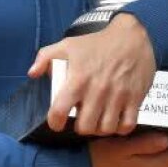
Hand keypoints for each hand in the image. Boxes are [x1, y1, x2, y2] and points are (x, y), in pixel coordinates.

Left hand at [28, 13, 156, 136]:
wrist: (131, 36)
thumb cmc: (96, 43)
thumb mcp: (67, 45)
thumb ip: (45, 57)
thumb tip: (32, 73)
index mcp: (78, 79)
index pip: (59, 111)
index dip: (55, 122)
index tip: (57, 123)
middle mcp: (97, 90)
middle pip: (85, 127)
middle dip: (80, 127)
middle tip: (81, 120)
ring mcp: (118, 95)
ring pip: (105, 129)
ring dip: (100, 129)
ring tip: (98, 121)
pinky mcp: (135, 98)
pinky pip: (127, 125)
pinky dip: (120, 128)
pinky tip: (115, 121)